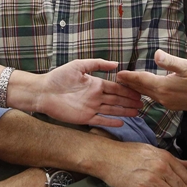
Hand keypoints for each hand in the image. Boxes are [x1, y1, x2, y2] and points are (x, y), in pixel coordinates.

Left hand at [27, 59, 142, 127]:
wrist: (43, 92)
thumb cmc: (59, 77)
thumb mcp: (79, 66)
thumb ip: (97, 64)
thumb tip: (116, 64)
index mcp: (95, 84)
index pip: (115, 88)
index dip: (127, 90)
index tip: (139, 92)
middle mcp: (95, 96)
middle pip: (117, 99)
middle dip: (129, 101)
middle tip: (143, 104)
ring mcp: (91, 108)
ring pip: (112, 110)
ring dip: (124, 111)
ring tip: (137, 113)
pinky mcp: (85, 118)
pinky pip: (101, 120)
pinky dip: (111, 122)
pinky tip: (122, 122)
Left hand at [116, 49, 186, 112]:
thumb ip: (170, 61)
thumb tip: (156, 54)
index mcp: (164, 87)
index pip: (142, 80)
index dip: (130, 76)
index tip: (118, 74)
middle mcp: (164, 98)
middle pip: (143, 89)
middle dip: (130, 84)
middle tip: (118, 79)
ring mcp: (169, 103)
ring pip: (149, 95)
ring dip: (138, 89)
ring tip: (129, 84)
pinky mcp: (175, 105)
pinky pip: (156, 98)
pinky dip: (148, 93)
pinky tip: (147, 90)